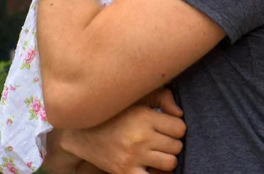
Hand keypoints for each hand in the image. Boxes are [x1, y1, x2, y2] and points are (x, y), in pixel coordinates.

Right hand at [58, 91, 184, 173]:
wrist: (84, 133)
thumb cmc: (116, 113)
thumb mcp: (138, 99)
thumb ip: (162, 98)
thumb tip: (179, 114)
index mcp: (144, 117)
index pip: (180, 127)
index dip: (177, 127)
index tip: (169, 127)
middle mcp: (140, 138)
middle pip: (176, 146)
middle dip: (173, 142)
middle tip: (162, 139)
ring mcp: (133, 157)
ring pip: (169, 163)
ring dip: (167, 159)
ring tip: (157, 152)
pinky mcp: (125, 173)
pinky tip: (151, 167)